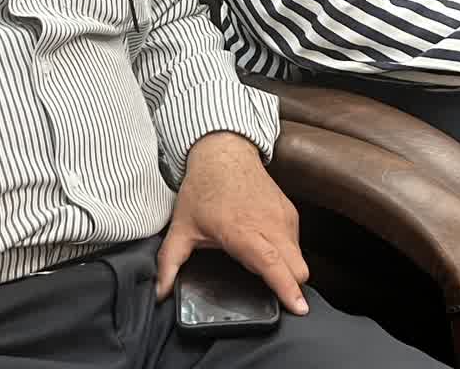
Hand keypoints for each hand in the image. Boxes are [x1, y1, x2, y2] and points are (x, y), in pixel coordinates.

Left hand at [156, 132, 308, 313]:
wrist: (224, 152)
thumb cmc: (204, 188)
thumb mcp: (181, 227)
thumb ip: (170, 262)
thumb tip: (160, 291)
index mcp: (242, 232)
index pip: (272, 265)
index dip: (287, 288)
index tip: (299, 308)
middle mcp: (269, 224)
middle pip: (296, 268)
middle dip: (290, 286)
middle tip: (270, 291)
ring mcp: (283, 216)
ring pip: (299, 257)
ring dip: (288, 268)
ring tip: (260, 263)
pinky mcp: (290, 211)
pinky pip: (297, 242)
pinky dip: (287, 252)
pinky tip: (266, 247)